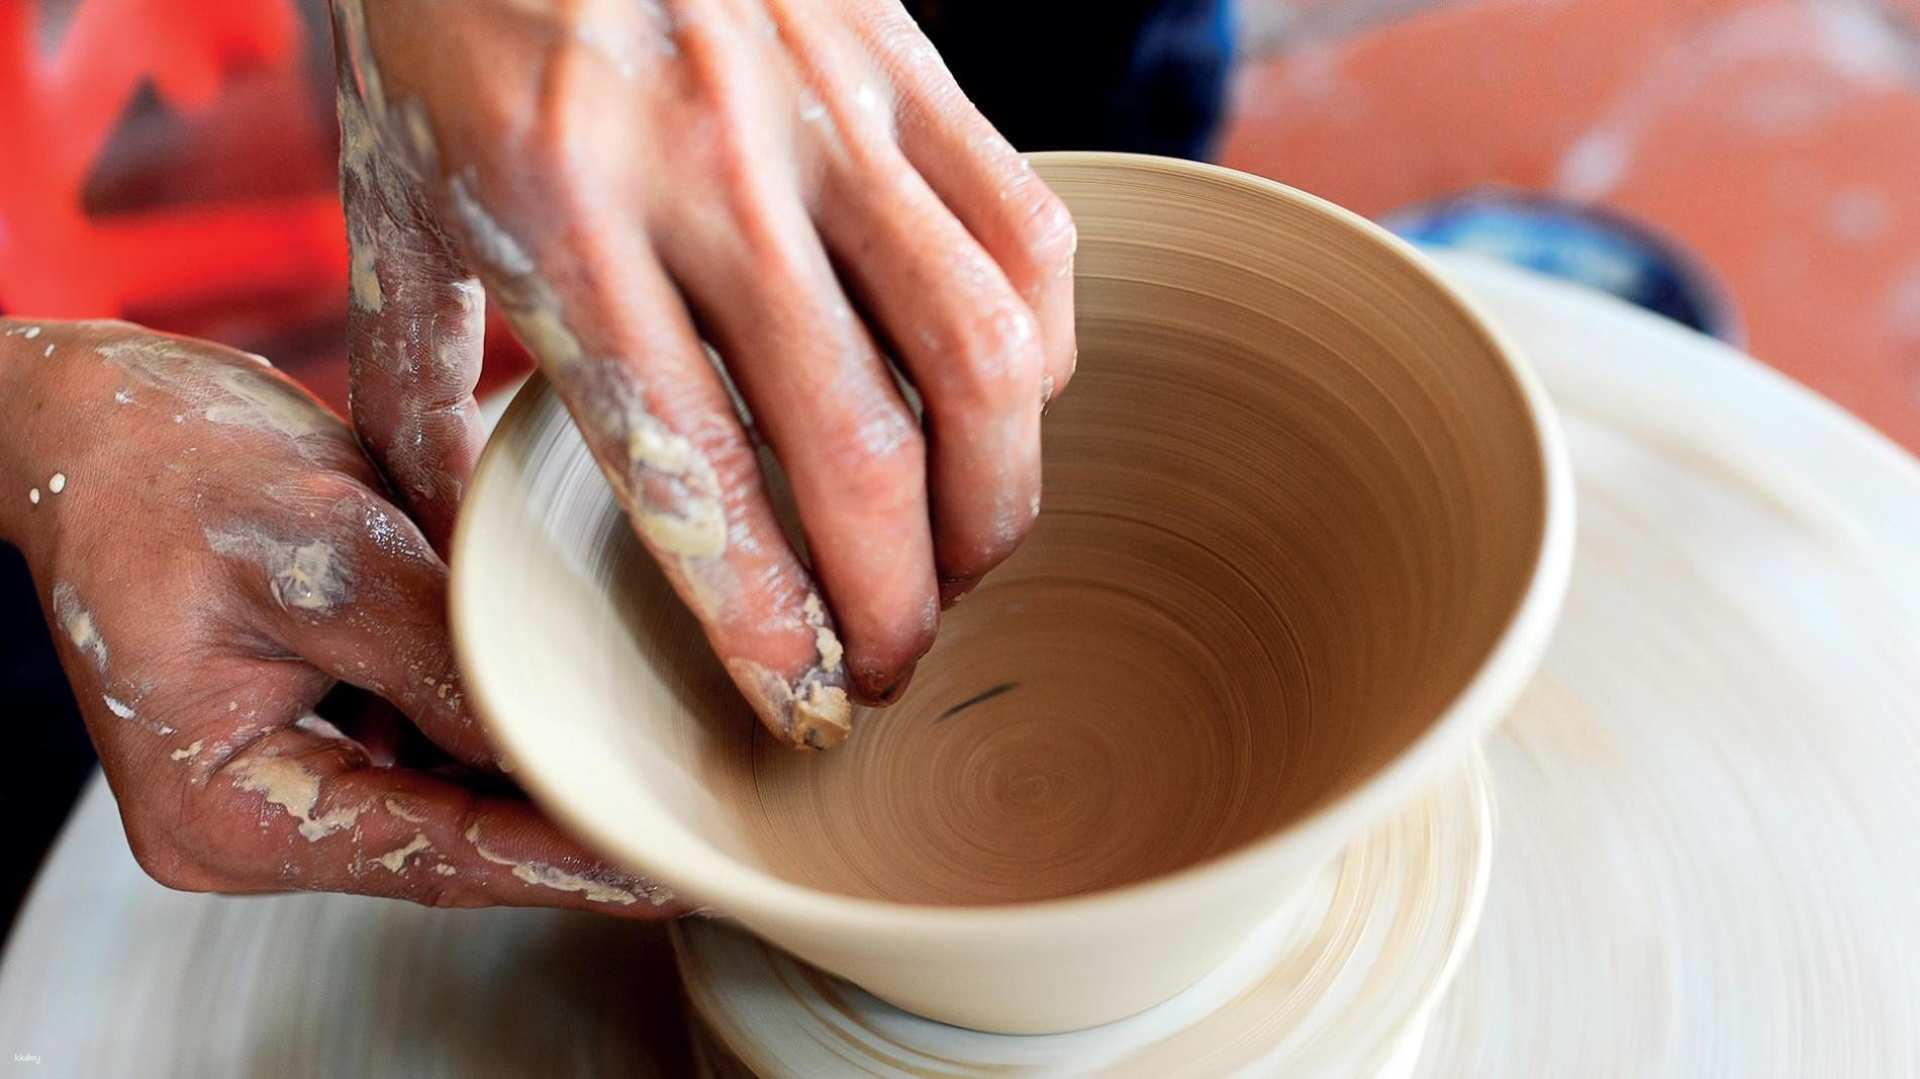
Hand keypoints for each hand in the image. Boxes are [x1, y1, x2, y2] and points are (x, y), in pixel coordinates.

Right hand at [1, 320, 678, 915]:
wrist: (102, 419)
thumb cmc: (171, 467)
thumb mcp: (317, 547)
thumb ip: (434, 650)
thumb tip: (554, 735)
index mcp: (226, 809)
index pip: (427, 854)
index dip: (556, 862)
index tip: (661, 866)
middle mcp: (261, 816)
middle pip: (450, 841)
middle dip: (569, 826)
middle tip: (697, 819)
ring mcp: (298, 773)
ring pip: (456, 794)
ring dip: (550, 771)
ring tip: (670, 763)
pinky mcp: (331, 723)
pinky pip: (440, 740)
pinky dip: (510, 718)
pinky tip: (594, 699)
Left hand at [332, 0, 1076, 746]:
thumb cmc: (445, 6)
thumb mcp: (389, 189)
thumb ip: (413, 369)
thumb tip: (445, 527)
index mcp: (562, 215)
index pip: (692, 468)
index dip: (766, 621)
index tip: (807, 708)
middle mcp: (712, 171)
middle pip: (861, 443)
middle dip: (900, 601)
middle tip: (898, 669)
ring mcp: (827, 109)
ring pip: (983, 349)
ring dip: (1000, 495)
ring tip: (972, 559)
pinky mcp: (904, 59)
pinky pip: (1024, 228)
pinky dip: (1042, 344)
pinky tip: (1007, 401)